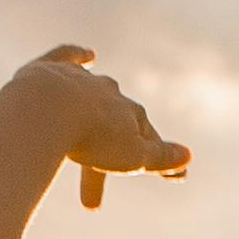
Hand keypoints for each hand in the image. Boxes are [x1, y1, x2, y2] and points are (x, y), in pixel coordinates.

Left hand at [9, 45, 188, 207]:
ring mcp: (81, 78)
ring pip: (96, 89)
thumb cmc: (91, 138)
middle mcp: (110, 92)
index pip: (149, 140)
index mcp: (132, 114)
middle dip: (122, 143)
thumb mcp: (131, 156)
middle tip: (106, 183)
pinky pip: (69, 57)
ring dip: (100, 104)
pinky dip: (78, 56)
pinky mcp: (53, 68)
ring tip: (97, 126)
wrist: (50, 107)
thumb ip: (160, 157)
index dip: (160, 160)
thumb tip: (188, 156)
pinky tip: (89, 55)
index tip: (176, 179)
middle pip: (120, 118)